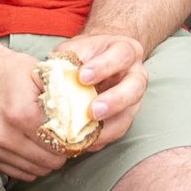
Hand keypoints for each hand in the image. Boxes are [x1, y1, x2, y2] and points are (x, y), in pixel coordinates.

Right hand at [0, 45, 72, 183]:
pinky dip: (31, 164)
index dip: (73, 141)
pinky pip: (19, 172)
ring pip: (35, 171)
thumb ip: (63, 95)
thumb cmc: (10, 70)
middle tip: (65, 139)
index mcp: (21, 113)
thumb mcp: (40, 73)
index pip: (59, 145)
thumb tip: (85, 116)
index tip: (77, 134)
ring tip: (49, 142)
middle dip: (61, 153)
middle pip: (49, 162)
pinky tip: (34, 147)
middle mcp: (5, 134)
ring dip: (46, 160)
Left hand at [54, 29, 147, 152]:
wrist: (96, 61)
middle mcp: (136, 75)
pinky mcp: (125, 118)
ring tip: (87, 133)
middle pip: (135, 88)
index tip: (82, 76)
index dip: (103, 67)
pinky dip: (101, 138)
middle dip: (114, 101)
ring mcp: (133, 99)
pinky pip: (117, 131)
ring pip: (128, 115)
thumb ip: (69, 59)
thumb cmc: (85, 54)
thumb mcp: (76, 48)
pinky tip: (85, 141)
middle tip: (93, 111)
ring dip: (108, 127)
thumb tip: (54, 77)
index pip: (121, 55)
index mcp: (126, 51)